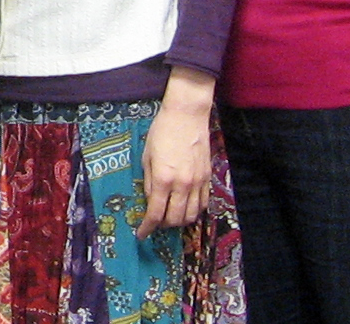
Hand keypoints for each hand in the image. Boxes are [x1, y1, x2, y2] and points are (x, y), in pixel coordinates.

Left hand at [136, 100, 212, 236]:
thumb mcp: (146, 157)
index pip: (156, 213)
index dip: (147, 228)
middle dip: (163, 226)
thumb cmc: (162, 132)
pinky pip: (203, 203)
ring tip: (170, 217)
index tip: (141, 234)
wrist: (187, 115)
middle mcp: (182, 184)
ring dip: (180, 221)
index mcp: (163, 179)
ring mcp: (198, 182)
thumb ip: (148, 182)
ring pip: (192, 215)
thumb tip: (150, 201)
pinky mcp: (208, 178)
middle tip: (155, 223)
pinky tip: (186, 208)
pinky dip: (194, 211)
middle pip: (175, 219)